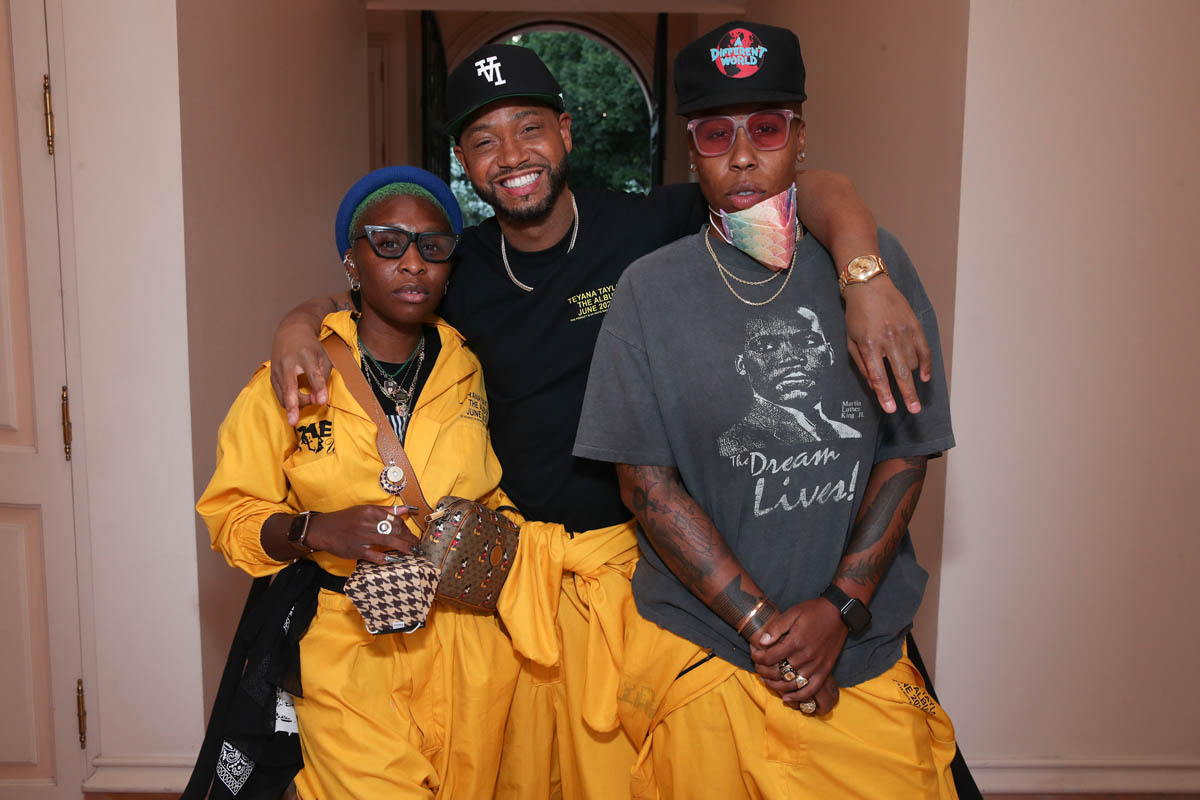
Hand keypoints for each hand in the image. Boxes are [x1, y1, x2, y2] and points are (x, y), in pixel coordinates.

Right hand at [270, 324, 332, 426]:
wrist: (290, 332)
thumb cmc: (311, 347)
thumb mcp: (323, 357)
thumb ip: (324, 377)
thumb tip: (318, 400)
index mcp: (306, 355)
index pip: (312, 374)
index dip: (318, 388)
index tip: (322, 401)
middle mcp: (288, 362)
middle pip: (290, 387)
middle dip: (293, 405)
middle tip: (294, 422)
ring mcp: (277, 370)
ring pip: (284, 395)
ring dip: (295, 405)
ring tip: (306, 404)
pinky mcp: (272, 376)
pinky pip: (280, 395)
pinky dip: (289, 401)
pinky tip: (297, 401)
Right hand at [305, 505, 419, 563]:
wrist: (324, 529)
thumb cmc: (346, 519)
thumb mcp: (364, 510)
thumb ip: (385, 511)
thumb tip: (406, 510)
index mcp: (369, 511)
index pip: (394, 519)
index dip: (406, 528)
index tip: (411, 535)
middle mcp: (366, 523)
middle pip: (394, 530)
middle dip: (408, 538)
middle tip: (416, 545)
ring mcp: (361, 537)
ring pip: (387, 541)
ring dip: (403, 547)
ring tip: (412, 551)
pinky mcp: (356, 550)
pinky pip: (374, 556)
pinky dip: (385, 558)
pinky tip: (395, 560)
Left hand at [750, 597, 846, 713]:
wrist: (839, 613)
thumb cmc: (813, 611)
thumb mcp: (792, 613)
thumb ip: (776, 628)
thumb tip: (762, 642)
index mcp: (795, 642)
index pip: (770, 657)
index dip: (758, 658)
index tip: (754, 654)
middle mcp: (805, 657)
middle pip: (779, 672)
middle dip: (764, 672)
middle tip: (758, 668)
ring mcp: (816, 665)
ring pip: (792, 683)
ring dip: (777, 686)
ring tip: (767, 682)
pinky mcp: (825, 670)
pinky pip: (811, 689)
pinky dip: (799, 696)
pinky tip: (787, 698)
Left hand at [843, 276, 931, 413]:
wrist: (869, 286)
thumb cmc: (856, 315)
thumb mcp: (850, 340)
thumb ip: (862, 364)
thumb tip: (874, 386)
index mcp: (869, 344)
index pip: (879, 376)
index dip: (885, 395)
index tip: (891, 409)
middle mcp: (888, 339)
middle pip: (901, 373)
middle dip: (908, 394)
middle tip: (914, 410)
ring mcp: (904, 332)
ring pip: (913, 363)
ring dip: (911, 377)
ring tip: (908, 385)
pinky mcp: (915, 325)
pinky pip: (924, 350)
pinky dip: (926, 365)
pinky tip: (924, 377)